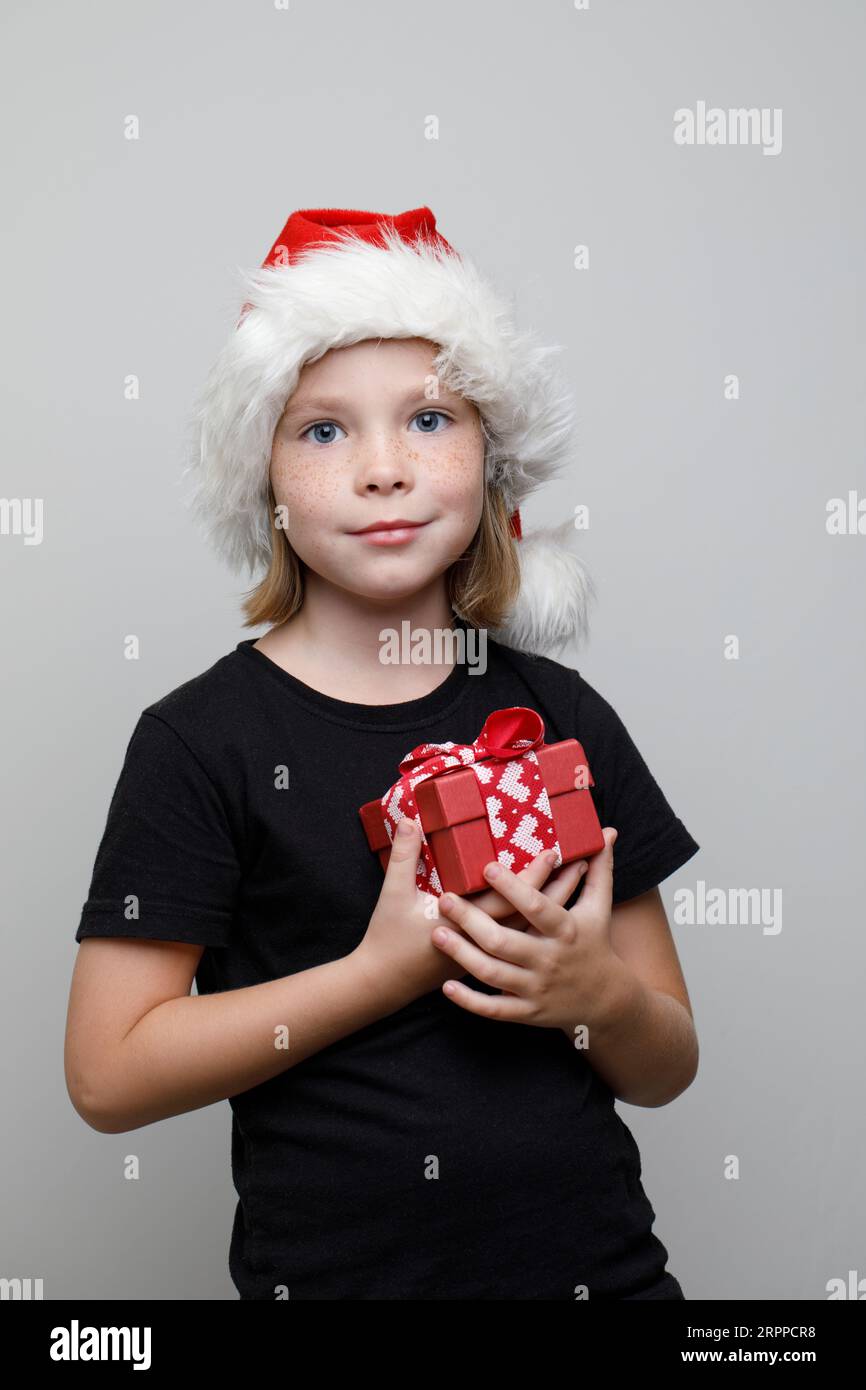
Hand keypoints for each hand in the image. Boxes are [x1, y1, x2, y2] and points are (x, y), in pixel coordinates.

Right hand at [352, 819, 589, 1008]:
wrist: (382, 982)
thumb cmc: (388, 938)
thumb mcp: (394, 894)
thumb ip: (405, 857)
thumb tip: (409, 821)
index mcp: (464, 921)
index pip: (509, 899)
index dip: (532, 876)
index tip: (554, 853)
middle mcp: (481, 941)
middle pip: (528, 916)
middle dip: (555, 891)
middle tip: (580, 865)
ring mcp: (483, 955)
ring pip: (529, 932)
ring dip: (552, 909)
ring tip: (575, 885)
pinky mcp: (479, 961)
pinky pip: (517, 947)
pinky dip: (536, 929)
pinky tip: (550, 919)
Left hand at [431, 826, 621, 1031]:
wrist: (607, 1000)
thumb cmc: (596, 943)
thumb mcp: (600, 907)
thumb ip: (599, 869)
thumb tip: (608, 831)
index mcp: (566, 930)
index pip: (537, 906)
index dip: (513, 888)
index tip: (487, 868)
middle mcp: (550, 959)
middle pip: (505, 941)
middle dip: (472, 921)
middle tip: (444, 899)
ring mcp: (537, 988)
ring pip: (493, 974)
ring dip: (462, 955)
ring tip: (437, 934)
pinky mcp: (527, 1011)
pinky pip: (494, 1010)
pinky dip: (470, 1001)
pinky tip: (446, 986)